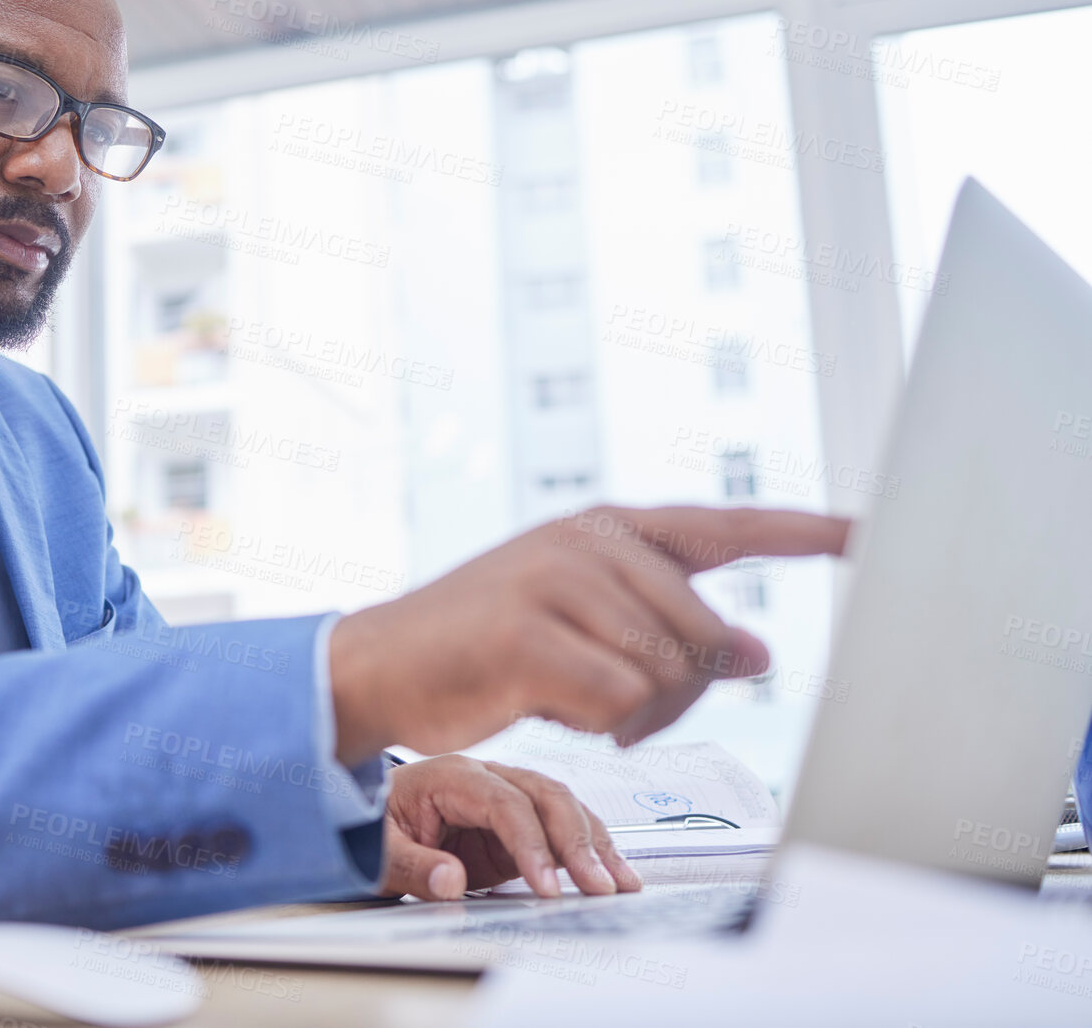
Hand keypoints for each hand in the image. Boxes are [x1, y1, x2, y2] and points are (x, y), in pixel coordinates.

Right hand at [331, 505, 851, 762]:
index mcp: (605, 527)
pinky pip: (620, 701)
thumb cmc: (487, 649)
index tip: (871, 533)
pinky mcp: (526, 633)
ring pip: (669, 671)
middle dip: (679, 691)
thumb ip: (671, 628)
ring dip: (634, 715)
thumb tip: (761, 655)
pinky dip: (598, 726)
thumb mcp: (586, 627)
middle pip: (706, 633)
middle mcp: (586, 540)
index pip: (727, 526)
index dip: (804, 531)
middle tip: (614, 705)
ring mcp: (553, 579)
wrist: (380, 665)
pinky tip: (550, 709)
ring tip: (573, 703)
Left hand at [379, 755, 641, 899]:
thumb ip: (411, 864)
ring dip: (595, 843)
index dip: (531, 844)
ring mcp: (506, 795)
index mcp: (452, 776)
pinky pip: (560, 827)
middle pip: (546, 796)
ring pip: (563, 806)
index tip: (547, 887)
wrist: (363, 811)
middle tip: (599, 886)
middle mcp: (486, 777)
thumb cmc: (369, 823)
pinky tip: (611, 872)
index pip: (505, 804)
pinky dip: (588, 847)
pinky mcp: (516, 821)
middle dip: (578, 841)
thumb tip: (450, 883)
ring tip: (621, 884)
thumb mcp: (375, 848)